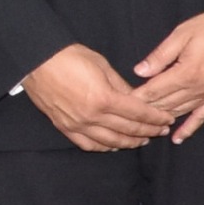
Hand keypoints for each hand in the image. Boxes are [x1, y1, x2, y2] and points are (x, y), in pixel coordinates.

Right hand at [23, 44, 171, 150]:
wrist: (37, 60)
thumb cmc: (69, 57)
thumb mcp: (102, 66)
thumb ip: (122, 86)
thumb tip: (138, 99)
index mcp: (104, 99)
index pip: (138, 114)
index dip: (156, 118)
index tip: (167, 120)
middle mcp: (92, 116)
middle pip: (128, 130)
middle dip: (149, 131)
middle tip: (161, 131)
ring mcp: (77, 125)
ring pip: (111, 141)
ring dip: (130, 142)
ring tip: (143, 140)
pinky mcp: (65, 127)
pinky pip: (89, 144)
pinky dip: (105, 147)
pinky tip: (115, 145)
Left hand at [131, 11, 203, 142]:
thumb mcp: (181, 34)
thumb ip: (160, 55)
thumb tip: (139, 71)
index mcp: (186, 73)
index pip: (154, 91)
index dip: (137, 97)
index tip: (122, 101)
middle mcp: (198, 89)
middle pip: (164, 104)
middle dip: (145, 109)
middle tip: (129, 114)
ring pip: (179, 112)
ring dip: (162, 119)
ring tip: (146, 123)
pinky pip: (201, 118)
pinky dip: (188, 129)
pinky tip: (177, 138)